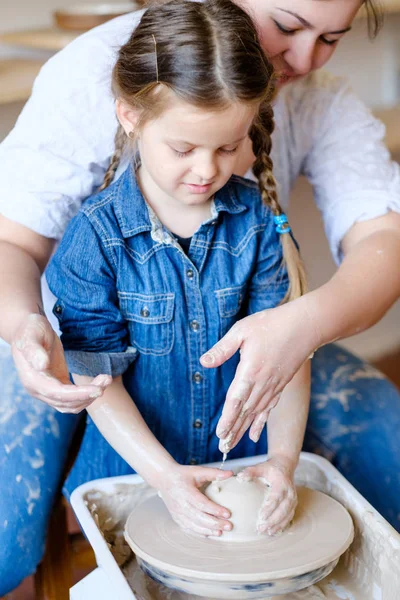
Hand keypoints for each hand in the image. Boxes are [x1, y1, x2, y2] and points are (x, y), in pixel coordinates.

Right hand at [11, 313, 111, 412]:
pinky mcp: (57, 386)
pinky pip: (73, 398)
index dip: (78, 394)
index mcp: (32, 380)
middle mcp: (38, 390)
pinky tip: (98, 382)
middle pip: (66, 402)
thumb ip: (34, 351)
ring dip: (90, 396)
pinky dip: (86, 394)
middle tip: (107, 380)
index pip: (57, 394)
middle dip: (88, 395)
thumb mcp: (30, 336)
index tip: (98, 390)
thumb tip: (41, 366)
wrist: (27, 329)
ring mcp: (47, 390)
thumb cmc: (30, 329)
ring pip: (71, 404)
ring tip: (106, 379)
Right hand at [157, 463, 233, 536]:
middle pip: (199, 517)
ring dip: (208, 530)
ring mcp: (177, 513)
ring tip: (221, 532)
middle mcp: (180, 504)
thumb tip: (231, 473)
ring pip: (193, 525)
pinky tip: (209, 534)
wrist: (164, 478)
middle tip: (229, 526)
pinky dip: (199, 533)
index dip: (215, 510)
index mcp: (186, 491)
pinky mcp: (176, 518)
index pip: (202, 503)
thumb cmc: (183, 474)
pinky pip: (188, 528)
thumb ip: (214, 473)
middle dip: (215, 523)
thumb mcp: (197, 471)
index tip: (228, 514)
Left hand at [200, 298, 318, 449]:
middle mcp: (263, 383)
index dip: (227, 418)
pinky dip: (260, 422)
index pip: (236, 400)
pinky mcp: (281, 384)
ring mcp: (273, 386)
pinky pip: (269, 408)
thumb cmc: (272, 324)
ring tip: (232, 445)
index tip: (219, 434)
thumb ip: (223, 348)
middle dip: (232, 431)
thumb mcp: (242, 330)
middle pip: (245, 412)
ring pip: (256, 413)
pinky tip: (255, 434)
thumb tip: (204, 362)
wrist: (306, 325)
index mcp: (250, 371)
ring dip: (243, 430)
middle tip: (222, 449)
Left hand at [238, 455, 296, 535]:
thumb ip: (250, 471)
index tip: (261, 516)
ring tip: (267, 532)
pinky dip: (282, 525)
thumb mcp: (260, 467)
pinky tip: (274, 531)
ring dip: (277, 525)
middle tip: (261, 528)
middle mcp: (290, 493)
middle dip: (272, 521)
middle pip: (283, 510)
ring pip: (287, 515)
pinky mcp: (293, 505)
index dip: (270, 508)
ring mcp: (293, 500)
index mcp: (282, 483)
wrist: (285, 466)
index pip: (276, 497)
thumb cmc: (271, 468)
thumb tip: (239, 477)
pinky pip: (289, 517)